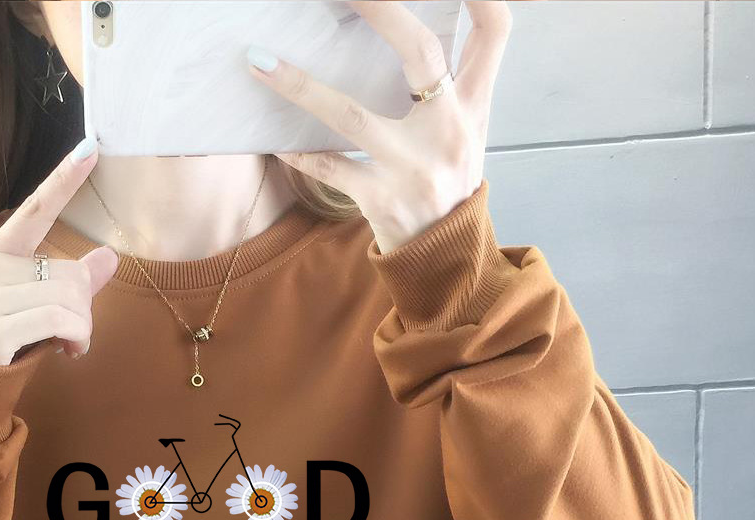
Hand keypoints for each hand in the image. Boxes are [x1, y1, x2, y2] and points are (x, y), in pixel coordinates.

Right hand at [0, 142, 118, 363]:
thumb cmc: (6, 336)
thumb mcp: (37, 301)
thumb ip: (72, 280)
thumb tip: (110, 257)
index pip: (35, 209)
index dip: (63, 180)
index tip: (91, 148)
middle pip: (69, 273)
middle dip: (83, 306)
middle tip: (73, 329)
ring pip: (68, 298)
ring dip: (82, 327)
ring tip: (69, 342)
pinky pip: (59, 320)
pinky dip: (77, 337)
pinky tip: (68, 351)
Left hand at [246, 1, 512, 252]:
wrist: (446, 260)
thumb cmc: (449, 183)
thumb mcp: (467, 131)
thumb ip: (452, 83)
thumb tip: (412, 33)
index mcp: (474, 105)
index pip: (494, 31)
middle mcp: (450, 130)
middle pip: (420, 52)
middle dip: (379, 10)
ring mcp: (414, 167)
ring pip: (351, 115)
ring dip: (300, 85)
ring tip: (259, 61)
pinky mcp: (382, 200)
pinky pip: (329, 169)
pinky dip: (299, 154)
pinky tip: (275, 140)